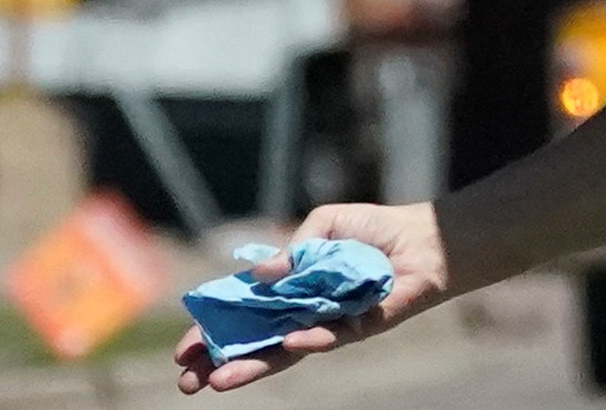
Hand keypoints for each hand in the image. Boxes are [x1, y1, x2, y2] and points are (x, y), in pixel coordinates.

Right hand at [174, 202, 450, 393]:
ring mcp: (330, 324)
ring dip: (253, 365)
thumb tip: (261, 274)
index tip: (183, 351)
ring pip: (286, 351)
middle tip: (186, 382)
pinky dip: (311, 338)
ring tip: (220, 380)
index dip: (215, 332)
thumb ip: (293, 248)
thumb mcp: (325, 223)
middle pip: (257, 344)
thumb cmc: (372, 229)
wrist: (423, 237)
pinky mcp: (360, 328)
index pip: (244, 317)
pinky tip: (290, 341)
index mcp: (290, 290)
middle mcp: (305, 313)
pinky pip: (332, 337)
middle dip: (221, 362)